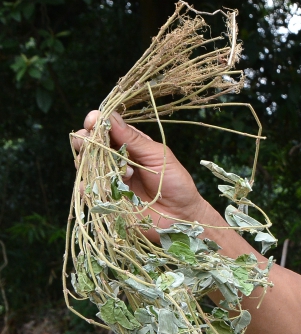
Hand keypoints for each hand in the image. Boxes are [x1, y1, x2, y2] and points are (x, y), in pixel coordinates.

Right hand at [72, 111, 220, 230]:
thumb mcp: (158, 157)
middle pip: (90, 144)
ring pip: (86, 165)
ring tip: (114, 171)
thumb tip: (110, 116)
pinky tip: (105, 188)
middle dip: (85, 140)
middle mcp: (117, 160)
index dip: (97, 123)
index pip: (107, 129)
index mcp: (130, 145)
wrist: (182, 217)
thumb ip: (134, 140)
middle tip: (88, 141)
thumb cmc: (176, 184)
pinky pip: (88, 190)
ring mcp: (110, 179)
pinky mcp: (107, 199)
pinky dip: (89, 187)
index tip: (93, 121)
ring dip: (91, 163)